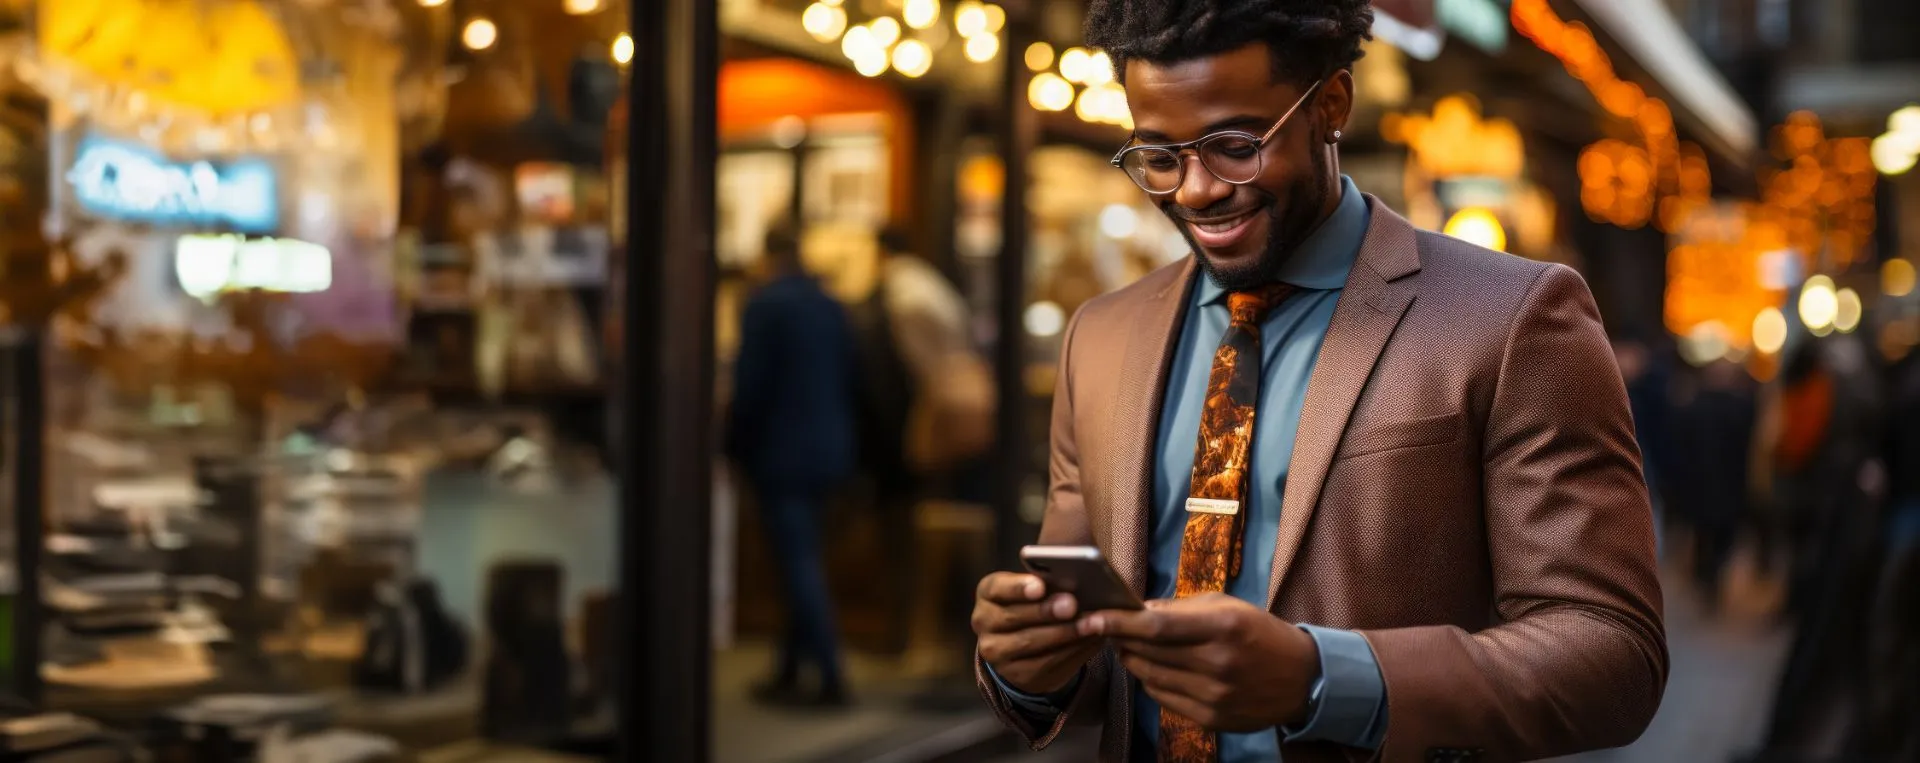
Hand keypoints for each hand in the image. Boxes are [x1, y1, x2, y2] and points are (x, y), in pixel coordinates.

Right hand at [973, 572, 1102, 695]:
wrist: (1027, 645)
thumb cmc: (1036, 604)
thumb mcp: (1036, 589)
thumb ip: (1049, 584)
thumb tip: (1076, 581)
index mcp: (988, 593)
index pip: (997, 587)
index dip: (1018, 587)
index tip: (1040, 586)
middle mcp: (984, 622)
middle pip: (1013, 617)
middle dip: (1046, 611)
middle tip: (1072, 604)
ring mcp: (996, 652)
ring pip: (1029, 643)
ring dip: (1064, 633)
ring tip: (1090, 623)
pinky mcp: (1016, 674)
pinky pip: (1044, 664)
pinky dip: (1071, 650)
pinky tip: (1090, 640)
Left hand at [1081, 593, 1318, 731]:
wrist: (1302, 679)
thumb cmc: (1259, 633)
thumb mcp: (1227, 607)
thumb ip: (1180, 609)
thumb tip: (1137, 610)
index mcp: (1222, 627)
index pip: (1156, 627)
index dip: (1119, 623)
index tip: (1092, 618)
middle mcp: (1217, 663)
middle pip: (1148, 653)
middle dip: (1119, 639)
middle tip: (1101, 627)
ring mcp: (1214, 695)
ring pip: (1150, 677)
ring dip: (1132, 660)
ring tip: (1127, 645)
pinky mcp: (1211, 719)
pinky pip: (1163, 697)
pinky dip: (1151, 681)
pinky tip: (1154, 668)